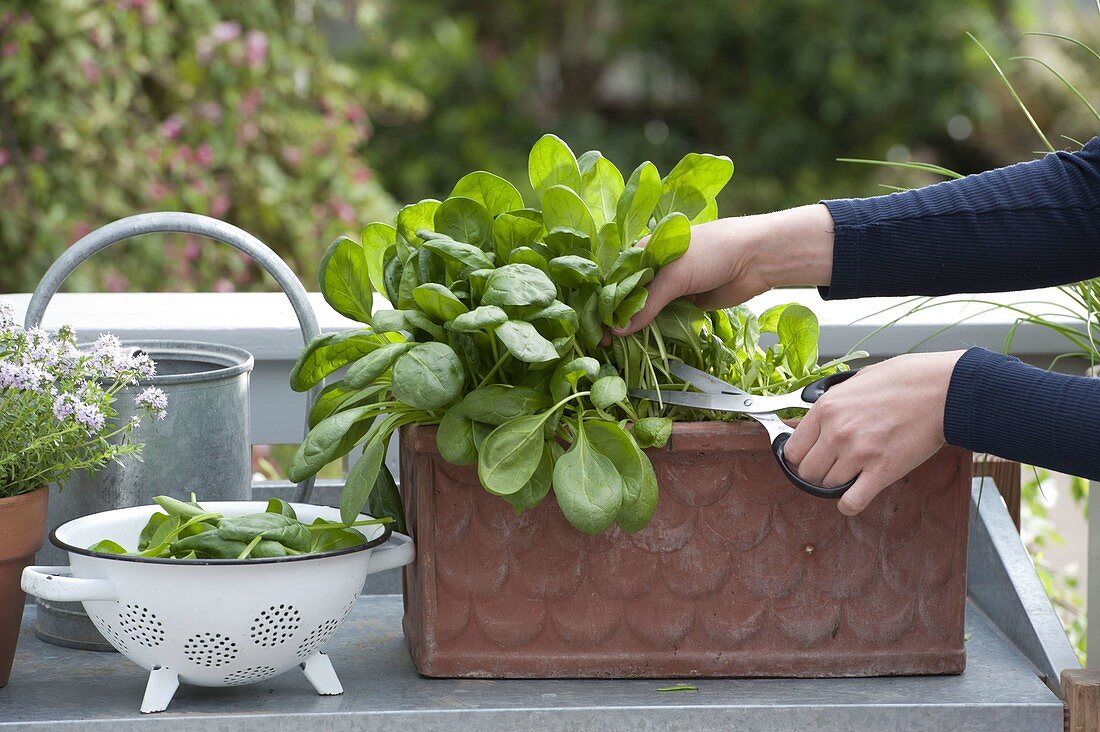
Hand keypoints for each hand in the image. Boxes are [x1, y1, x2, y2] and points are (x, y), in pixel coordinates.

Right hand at [614, 204, 835, 335]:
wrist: (756, 257)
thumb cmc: (712, 252)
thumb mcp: (674, 275)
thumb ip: (646, 303)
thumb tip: (619, 331)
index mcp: (645, 250)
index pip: (615, 278)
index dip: (602, 301)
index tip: (593, 325)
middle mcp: (654, 268)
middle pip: (627, 296)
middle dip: (614, 318)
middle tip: (601, 342)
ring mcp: (671, 286)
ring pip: (644, 310)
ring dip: (633, 327)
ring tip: (616, 348)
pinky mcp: (686, 302)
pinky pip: (664, 319)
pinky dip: (653, 331)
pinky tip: (640, 344)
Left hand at [783, 350, 965, 515]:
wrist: (942, 390)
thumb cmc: (904, 381)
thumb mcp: (855, 382)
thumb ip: (831, 403)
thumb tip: (813, 420)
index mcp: (826, 409)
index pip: (792, 450)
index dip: (801, 456)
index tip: (810, 457)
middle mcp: (836, 433)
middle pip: (807, 472)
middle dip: (817, 473)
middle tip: (831, 467)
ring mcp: (858, 454)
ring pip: (827, 487)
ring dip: (836, 484)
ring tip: (851, 473)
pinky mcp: (882, 472)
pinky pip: (851, 502)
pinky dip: (850, 503)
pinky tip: (856, 494)